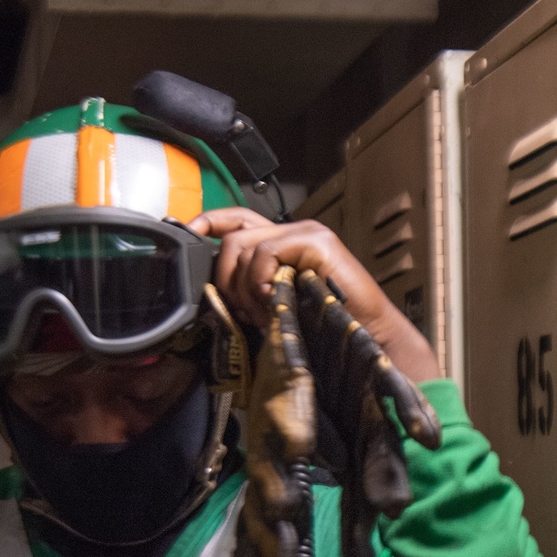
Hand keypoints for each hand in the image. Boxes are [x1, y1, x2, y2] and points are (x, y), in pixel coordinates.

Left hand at [189, 209, 440, 384]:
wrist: (369, 336)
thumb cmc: (325, 328)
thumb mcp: (276, 309)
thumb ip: (251, 294)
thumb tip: (213, 296)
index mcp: (281, 245)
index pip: (235, 219)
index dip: (207, 223)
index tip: (188, 235)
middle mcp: (291, 232)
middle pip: (232, 237)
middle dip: (224, 278)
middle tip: (241, 312)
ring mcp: (304, 234)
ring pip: (242, 246)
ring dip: (243, 289)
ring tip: (264, 315)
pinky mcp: (314, 242)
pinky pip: (264, 254)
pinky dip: (259, 282)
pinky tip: (274, 303)